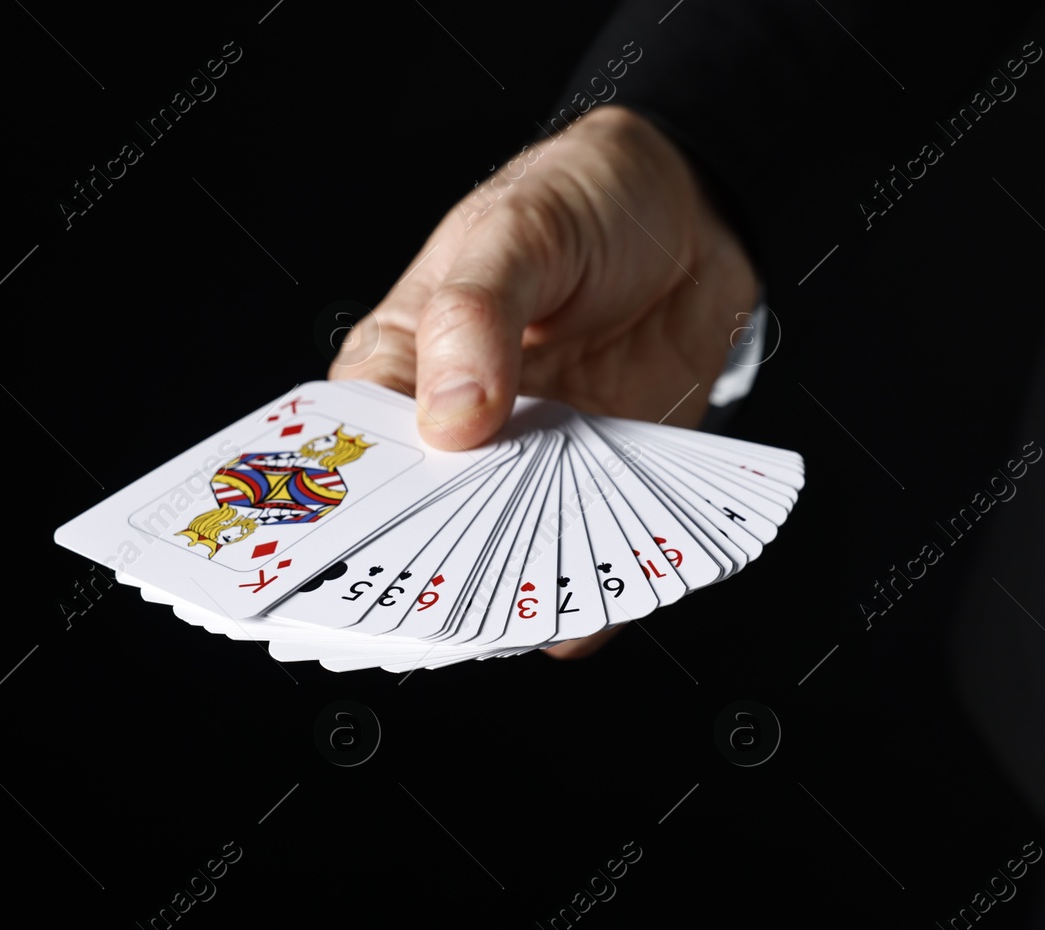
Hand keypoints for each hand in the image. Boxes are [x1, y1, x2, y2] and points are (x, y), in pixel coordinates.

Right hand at [330, 104, 757, 656]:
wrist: (695, 218)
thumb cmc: (581, 202)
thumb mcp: (519, 229)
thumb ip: (476, 313)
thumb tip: (450, 416)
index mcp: (399, 366)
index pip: (351, 451)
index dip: (349, 501)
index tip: (355, 548)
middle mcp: (455, 434)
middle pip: (425, 523)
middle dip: (432, 563)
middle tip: (446, 595)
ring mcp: (527, 469)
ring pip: (501, 555)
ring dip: (510, 589)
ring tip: (521, 612)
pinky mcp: (595, 490)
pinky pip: (582, 559)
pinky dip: (589, 592)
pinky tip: (594, 605)